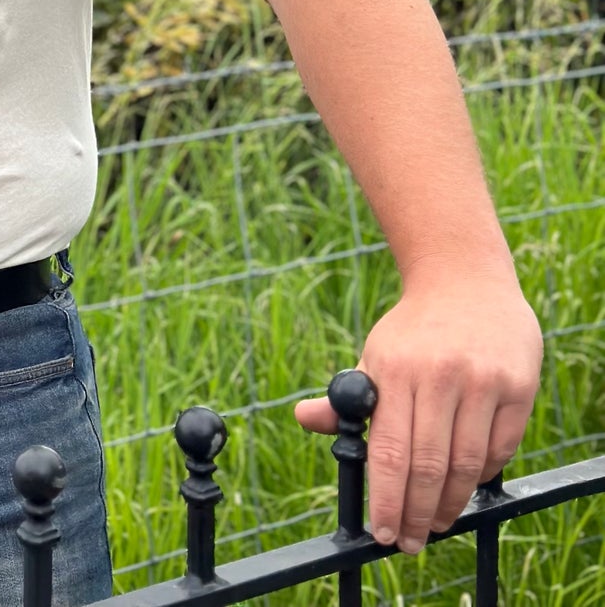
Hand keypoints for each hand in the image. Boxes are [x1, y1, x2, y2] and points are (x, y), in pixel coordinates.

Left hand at [295, 272, 541, 552]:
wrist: (465, 280)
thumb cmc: (414, 332)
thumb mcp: (376, 355)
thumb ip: (348, 397)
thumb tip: (304, 418)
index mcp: (395, 368)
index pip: (390, 451)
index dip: (387, 500)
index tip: (383, 533)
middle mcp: (440, 375)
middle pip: (429, 466)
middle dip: (418, 514)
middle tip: (412, 542)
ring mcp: (483, 380)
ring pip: (466, 464)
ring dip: (451, 503)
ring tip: (438, 521)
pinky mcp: (518, 386)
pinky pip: (500, 449)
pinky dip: (481, 475)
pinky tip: (466, 483)